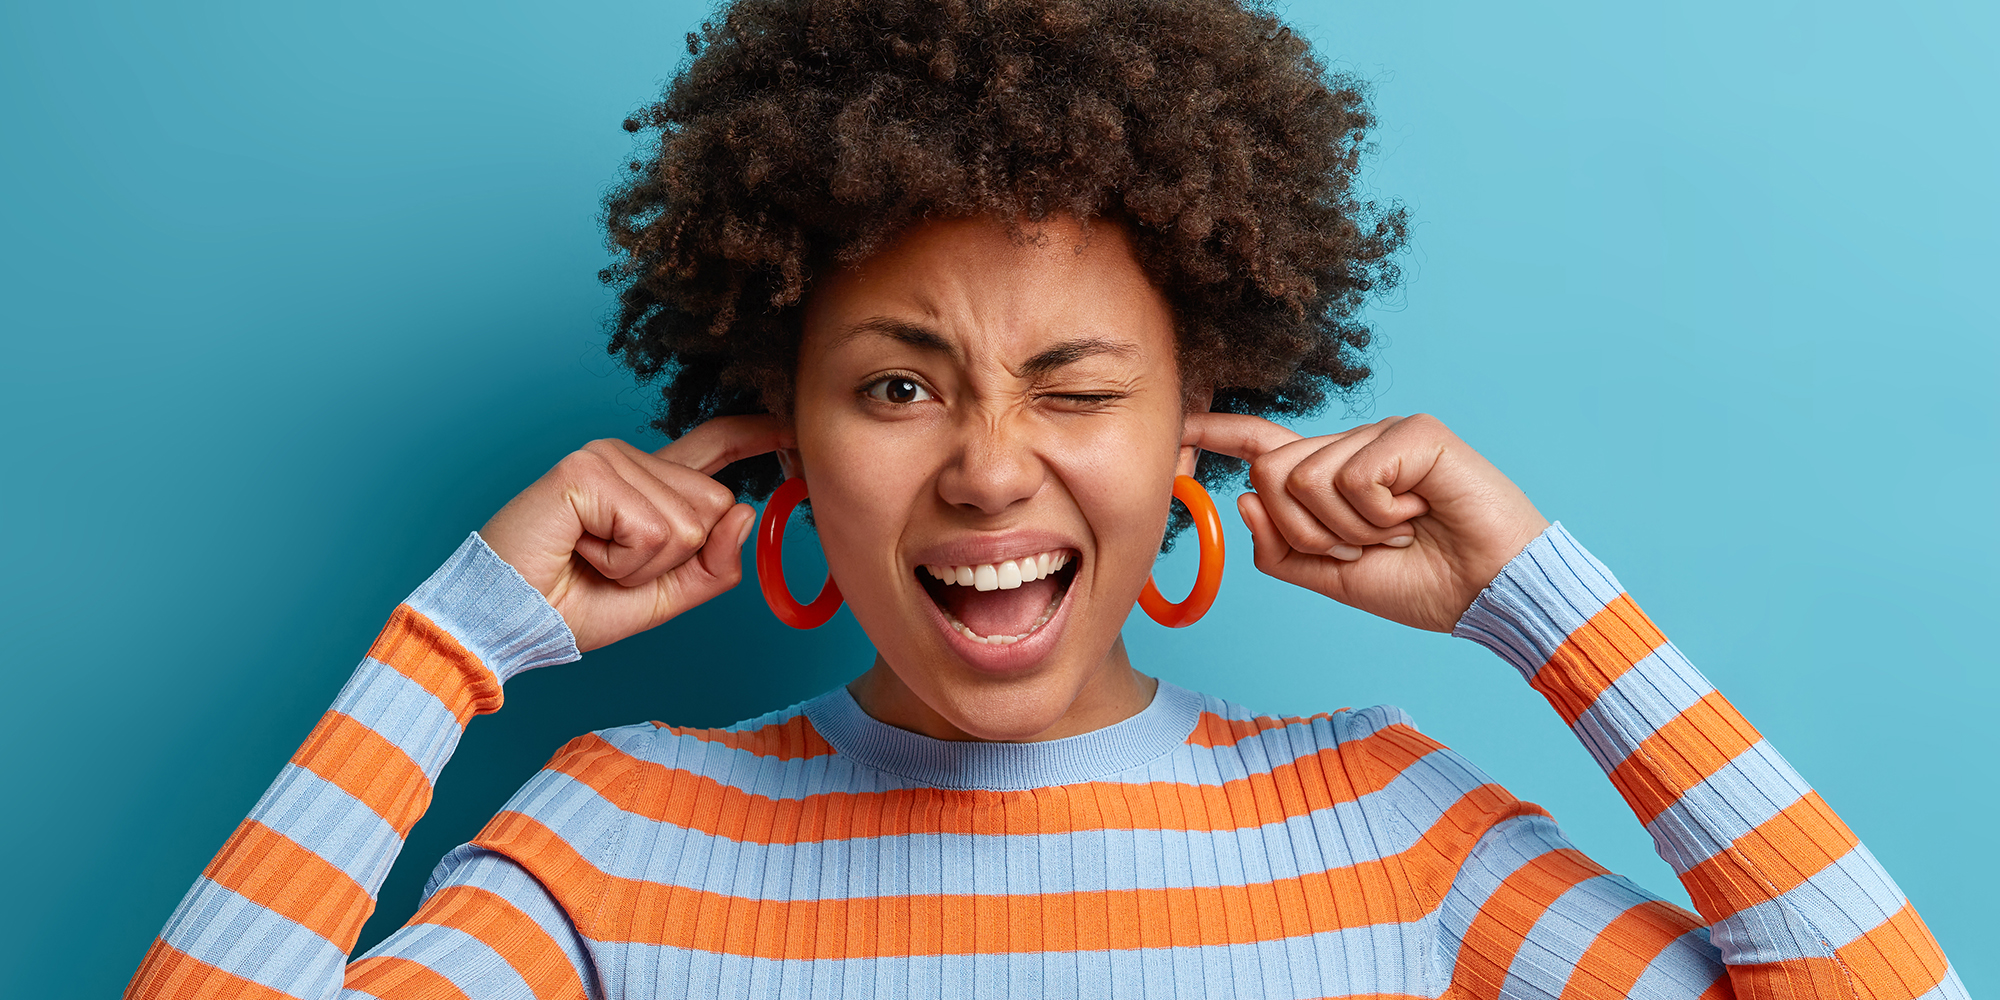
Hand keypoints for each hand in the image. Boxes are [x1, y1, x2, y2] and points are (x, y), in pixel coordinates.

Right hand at [479, 415, 789, 651]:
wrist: (510, 622)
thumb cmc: (574, 606)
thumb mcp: (664, 594)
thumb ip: (714, 564)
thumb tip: (745, 511)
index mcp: (650, 484)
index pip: (715, 446)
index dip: (756, 435)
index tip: (791, 429)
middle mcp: (630, 458)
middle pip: (715, 506)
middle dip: (674, 559)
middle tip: (612, 566)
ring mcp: (607, 457)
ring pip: (687, 523)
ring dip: (642, 565)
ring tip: (592, 559)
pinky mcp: (586, 470)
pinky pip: (652, 529)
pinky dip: (623, 560)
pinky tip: (581, 549)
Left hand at [1185, 413, 1548, 631]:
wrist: (1491, 595)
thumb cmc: (1424, 585)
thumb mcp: (1334, 578)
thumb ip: (1281, 549)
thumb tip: (1243, 501)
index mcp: (1329, 478)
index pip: (1262, 445)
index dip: (1217, 434)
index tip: (1177, 427)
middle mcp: (1350, 447)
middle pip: (1270, 472)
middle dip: (1305, 531)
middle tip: (1362, 549)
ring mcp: (1381, 434)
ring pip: (1305, 478)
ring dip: (1348, 529)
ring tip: (1397, 534)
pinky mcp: (1414, 432)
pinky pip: (1353, 476)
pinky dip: (1380, 516)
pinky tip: (1418, 516)